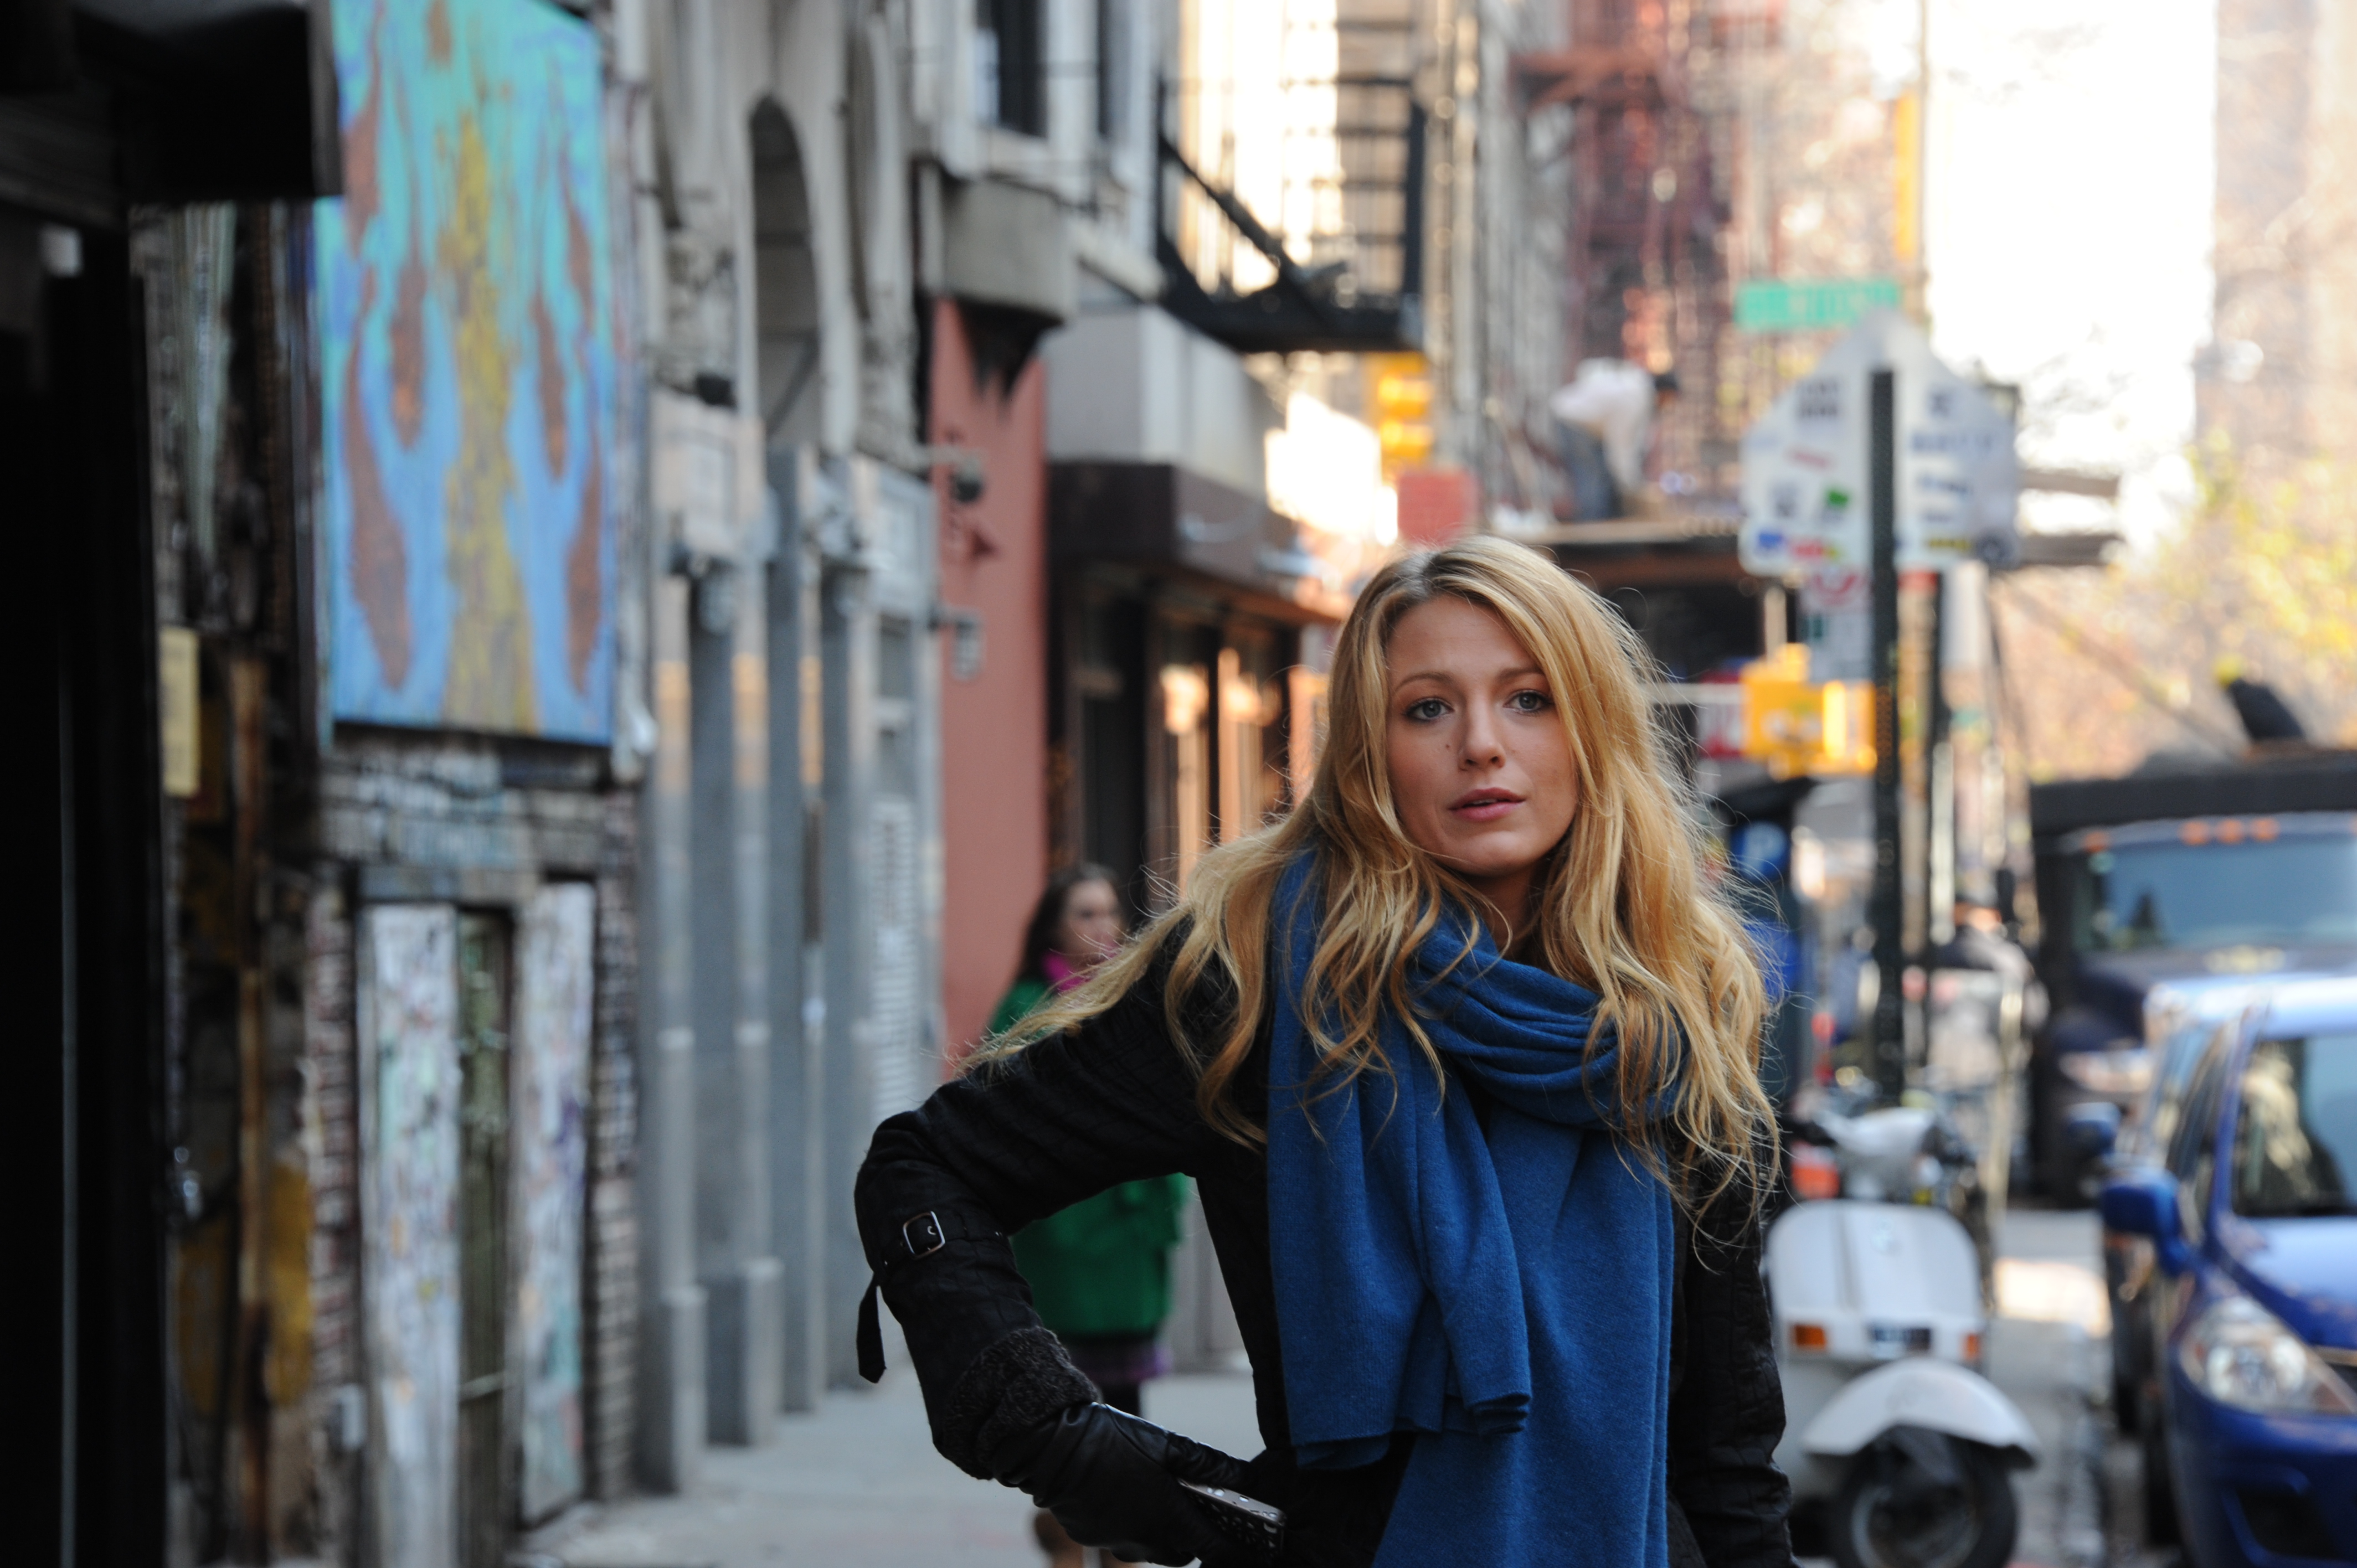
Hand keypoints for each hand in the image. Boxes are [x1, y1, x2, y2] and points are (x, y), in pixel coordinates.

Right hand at [991, 1402, 1270, 1564]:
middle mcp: (1145, 1540)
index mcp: (1169, 1518)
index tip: (1249, 1545)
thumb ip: (1208, 1464)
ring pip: (1152, 1548)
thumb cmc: (1112, 1441)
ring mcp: (1117, 1542)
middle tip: (1197, 1508)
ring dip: (1162, 1531)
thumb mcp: (1166, 1444)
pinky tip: (1125, 1494)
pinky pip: (1123, 1538)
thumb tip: (1245, 1477)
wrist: (1051, 1446)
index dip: (1235, 1549)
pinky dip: (1131, 1523)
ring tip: (1158, 1496)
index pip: (1216, 1550)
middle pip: (1184, 1553)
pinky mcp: (1093, 1537)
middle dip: (1195, 1537)